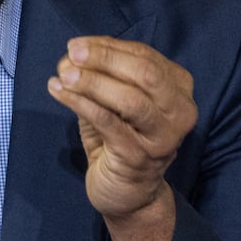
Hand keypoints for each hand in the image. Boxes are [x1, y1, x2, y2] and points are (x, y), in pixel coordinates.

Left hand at [47, 37, 195, 240]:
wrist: (129, 196)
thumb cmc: (122, 141)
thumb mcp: (117, 103)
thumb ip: (105, 76)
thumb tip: (74, 54)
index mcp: (179, 89)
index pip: (145, 56)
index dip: (108, 47)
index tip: (76, 45)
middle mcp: (180, 111)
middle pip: (144, 73)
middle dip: (104, 59)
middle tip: (70, 55)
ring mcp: (163, 137)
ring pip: (130, 99)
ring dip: (92, 82)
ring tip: (63, 74)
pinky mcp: (139, 157)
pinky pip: (109, 124)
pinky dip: (82, 104)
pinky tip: (60, 93)